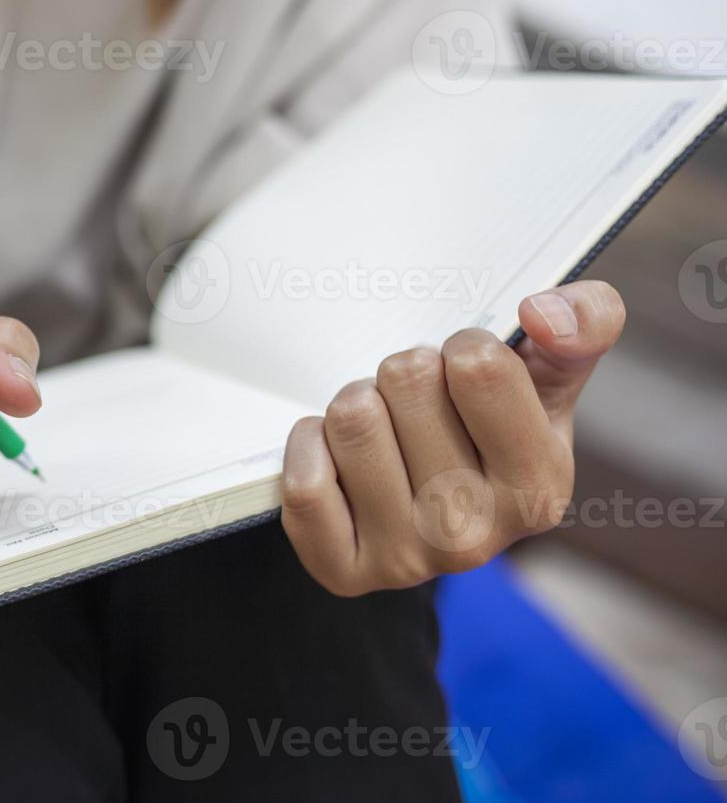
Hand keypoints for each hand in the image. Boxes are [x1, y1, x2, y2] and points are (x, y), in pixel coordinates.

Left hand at [280, 281, 625, 596]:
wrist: (420, 510)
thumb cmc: (483, 431)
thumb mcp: (545, 378)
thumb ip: (582, 324)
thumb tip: (544, 313)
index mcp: (539, 487)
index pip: (479, 365)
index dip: (460, 349)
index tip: (464, 375)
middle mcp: (478, 537)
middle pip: (407, 379)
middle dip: (403, 374)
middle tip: (415, 405)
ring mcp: (407, 561)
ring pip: (352, 418)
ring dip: (355, 403)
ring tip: (381, 428)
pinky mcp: (343, 571)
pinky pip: (304, 482)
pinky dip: (309, 446)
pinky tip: (335, 455)